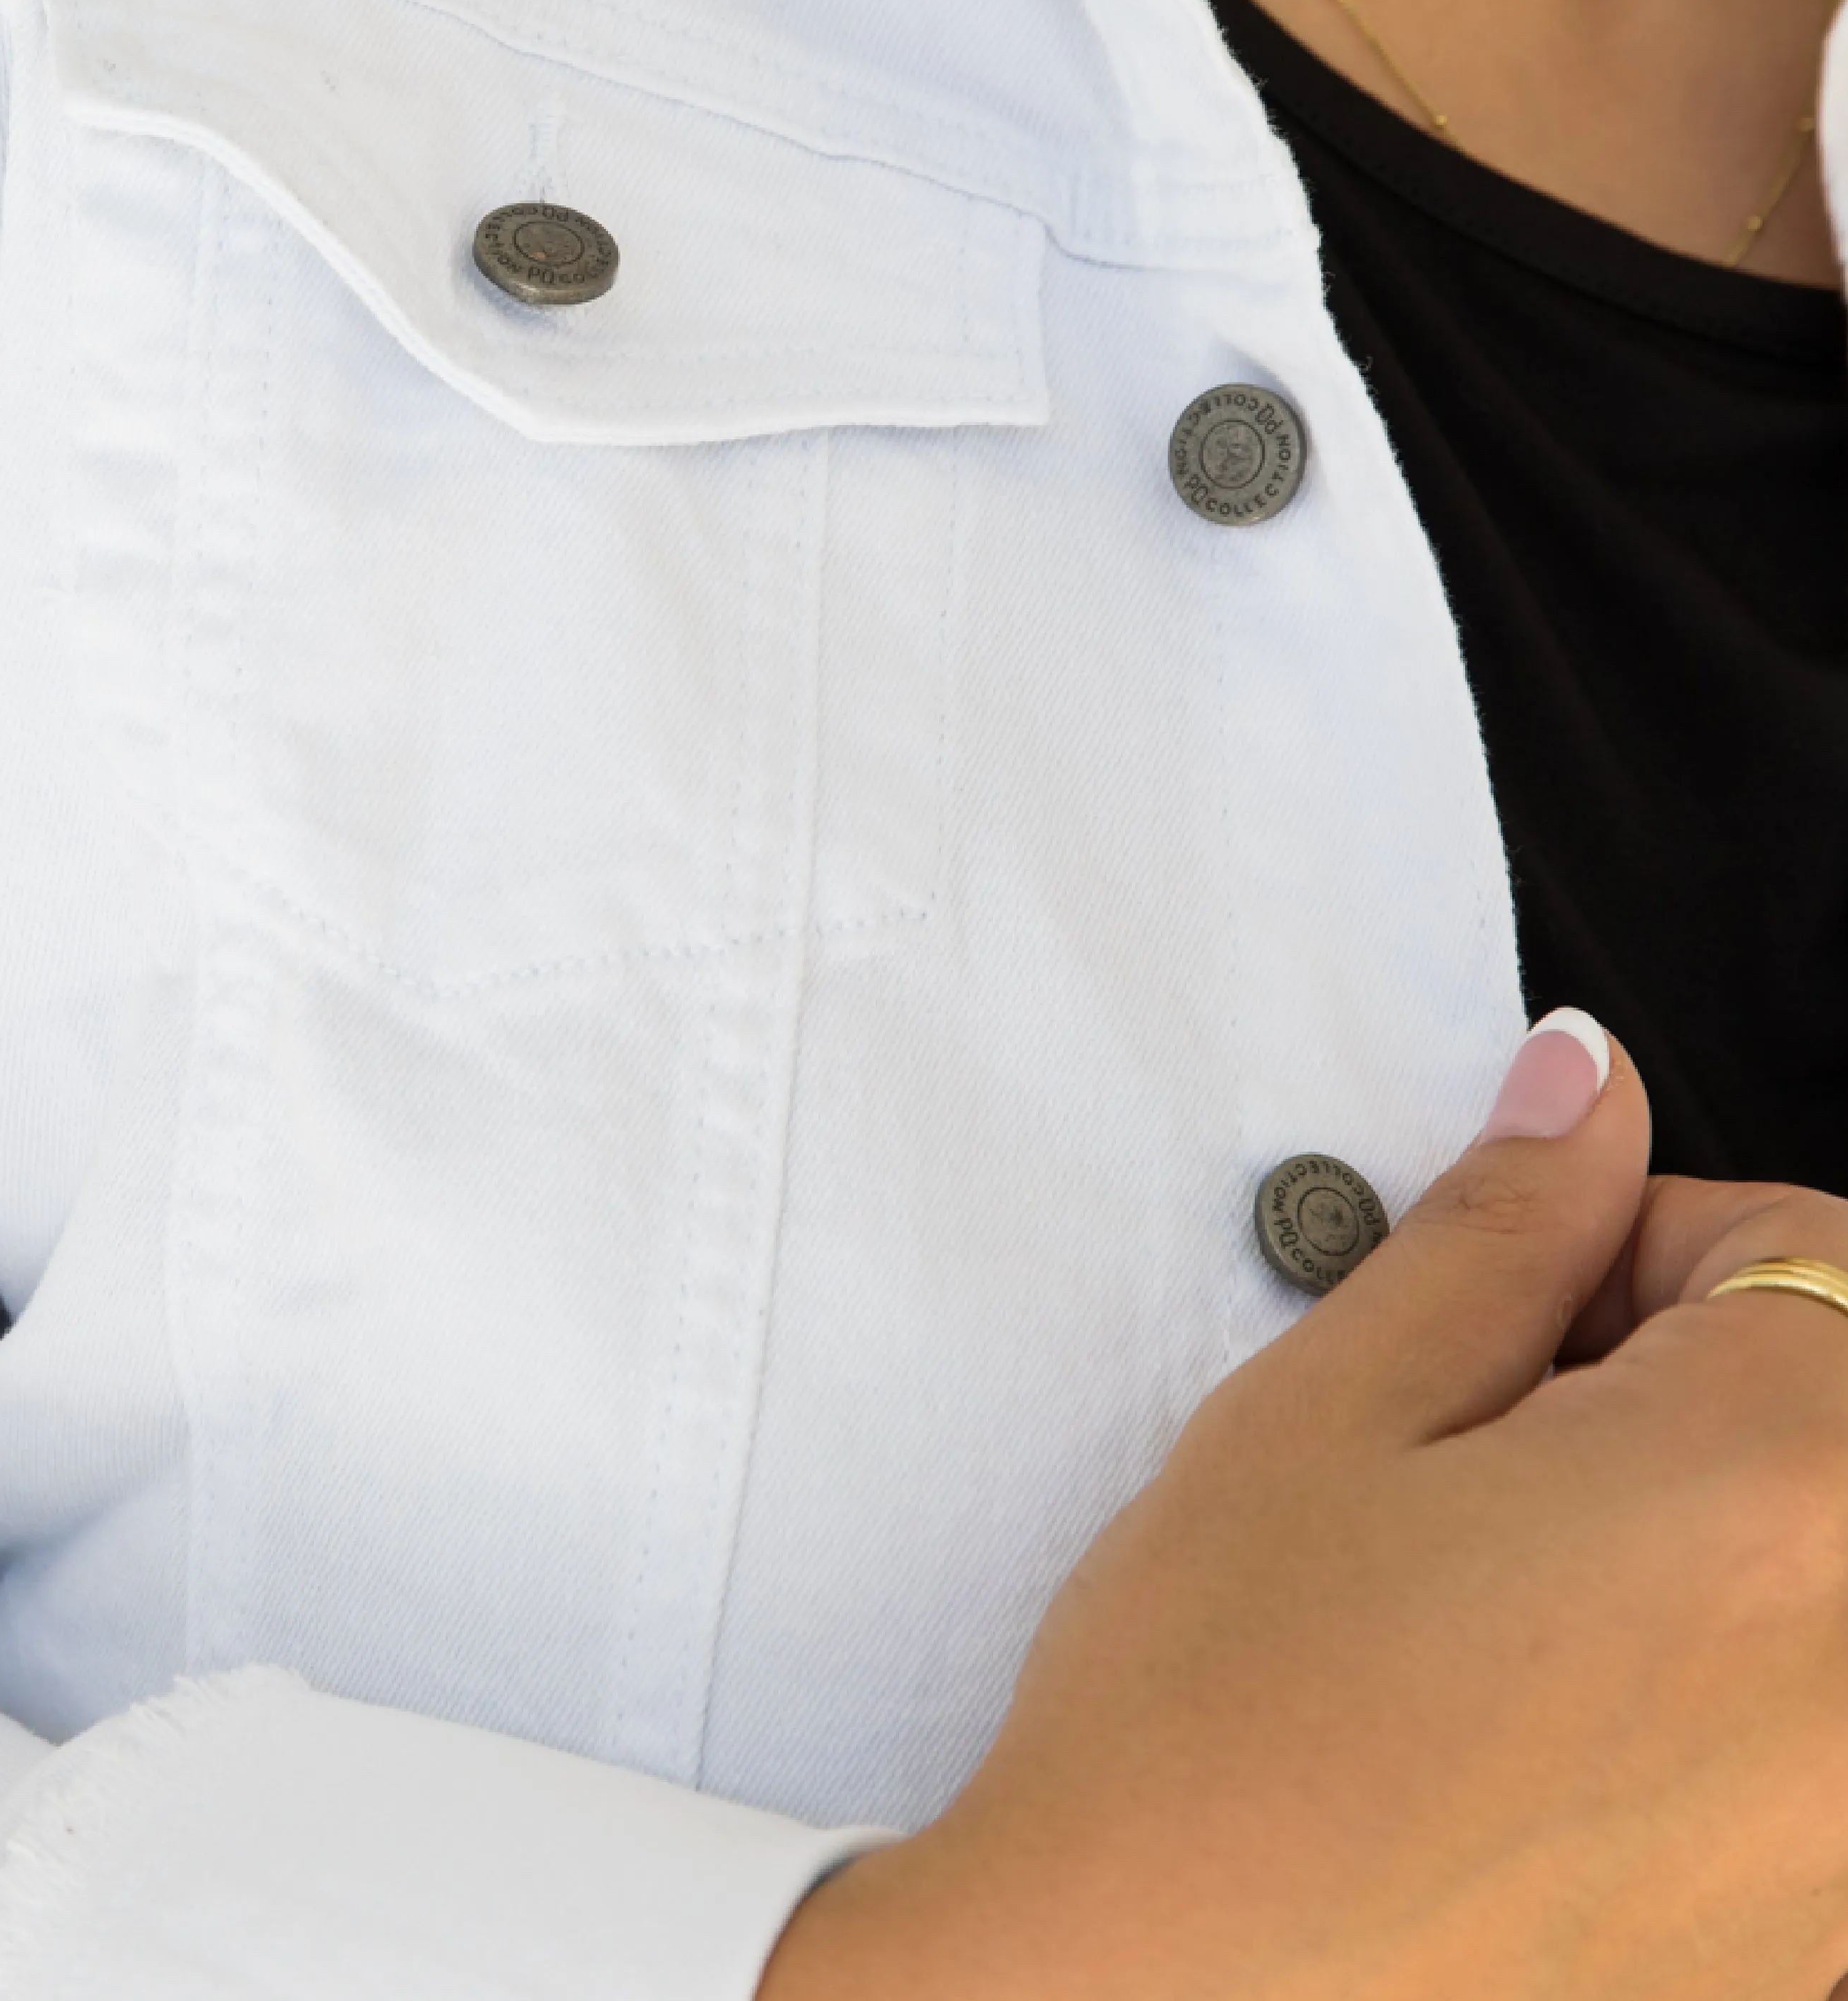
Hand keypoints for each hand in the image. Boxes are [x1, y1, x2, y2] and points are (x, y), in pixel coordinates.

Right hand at [761, 1021, 1847, 2000]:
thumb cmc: (1213, 1741)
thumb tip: (1585, 1086)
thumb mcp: (1332, 1418)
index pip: (1811, 1252)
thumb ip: (1502, 1233)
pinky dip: (1708, 1722)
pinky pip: (1795, 1760)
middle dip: (1684, 1398)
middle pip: (1833, 1419)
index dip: (1639, 1255)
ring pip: (1810, 1588)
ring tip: (1510, 1628)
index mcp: (1774, 1500)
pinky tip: (1544, 1758)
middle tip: (1495, 1470)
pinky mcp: (1802, 1957)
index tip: (1515, 1326)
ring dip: (1701, 1560)